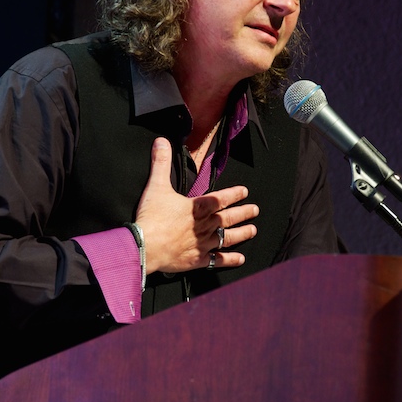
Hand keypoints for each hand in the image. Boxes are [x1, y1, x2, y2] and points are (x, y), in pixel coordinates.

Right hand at [135, 137, 258, 274]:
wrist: (145, 246)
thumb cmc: (152, 216)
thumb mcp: (156, 185)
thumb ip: (160, 162)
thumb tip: (161, 141)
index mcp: (198, 206)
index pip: (221, 198)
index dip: (235, 194)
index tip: (245, 191)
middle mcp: (205, 225)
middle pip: (229, 218)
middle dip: (243, 213)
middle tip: (255, 210)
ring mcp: (203, 243)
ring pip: (227, 237)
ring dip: (242, 233)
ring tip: (253, 230)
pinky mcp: (198, 259)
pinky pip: (218, 260)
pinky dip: (230, 259)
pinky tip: (240, 259)